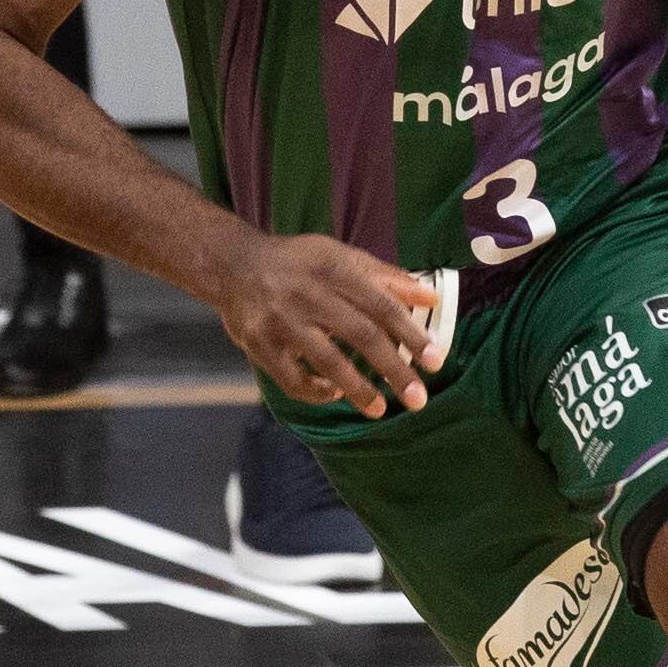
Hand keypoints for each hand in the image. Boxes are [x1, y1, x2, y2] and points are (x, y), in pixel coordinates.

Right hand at [217, 234, 440, 415]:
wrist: (232, 264)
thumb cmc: (297, 262)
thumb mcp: (341, 257)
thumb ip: (386, 277)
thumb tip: (432, 295)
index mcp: (334, 268)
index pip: (382, 304)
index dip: (411, 333)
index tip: (436, 360)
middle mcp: (309, 293)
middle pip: (361, 335)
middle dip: (393, 370)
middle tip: (418, 399)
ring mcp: (282, 321)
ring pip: (328, 360)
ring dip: (358, 389)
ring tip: (380, 409)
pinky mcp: (259, 343)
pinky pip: (292, 378)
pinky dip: (316, 391)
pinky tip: (333, 393)